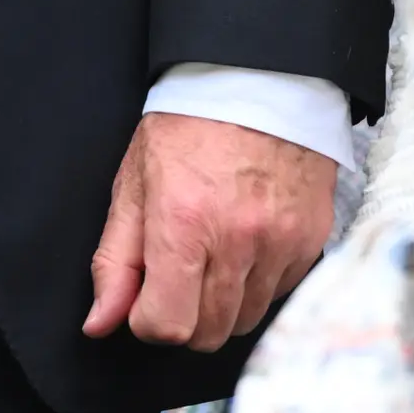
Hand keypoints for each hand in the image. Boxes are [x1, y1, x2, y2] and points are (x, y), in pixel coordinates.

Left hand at [82, 111, 336, 349]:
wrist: (259, 79)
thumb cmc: (189, 127)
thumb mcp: (134, 184)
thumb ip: (115, 261)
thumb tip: (101, 324)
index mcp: (184, 225)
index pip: (167, 326)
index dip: (148, 320)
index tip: (148, 295)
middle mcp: (238, 239)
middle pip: (209, 333)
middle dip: (186, 316)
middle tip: (180, 274)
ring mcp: (282, 241)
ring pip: (247, 319)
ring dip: (225, 303)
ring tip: (217, 254)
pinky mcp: (313, 238)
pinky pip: (281, 292)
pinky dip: (261, 282)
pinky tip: (249, 243)